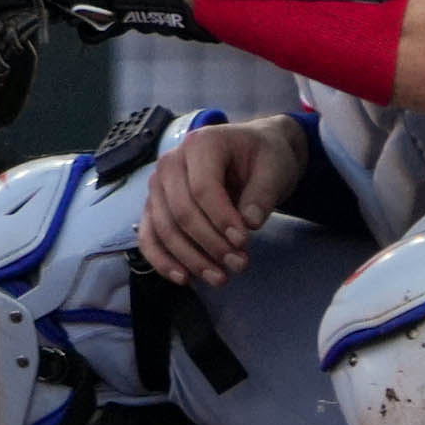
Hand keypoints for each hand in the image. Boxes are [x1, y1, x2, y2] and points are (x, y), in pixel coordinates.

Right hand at [140, 114, 308, 287]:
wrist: (252, 152)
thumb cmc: (263, 157)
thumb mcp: (275, 168)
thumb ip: (263, 194)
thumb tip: (250, 223)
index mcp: (200, 145)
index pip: (202, 188)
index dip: (221, 219)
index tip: (244, 242)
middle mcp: (170, 163)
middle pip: (180, 210)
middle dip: (209, 243)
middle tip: (240, 265)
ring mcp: (158, 185)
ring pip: (163, 228)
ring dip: (189, 258)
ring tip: (220, 279)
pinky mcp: (156, 206)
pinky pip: (149, 235)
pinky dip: (162, 260)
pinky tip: (183, 279)